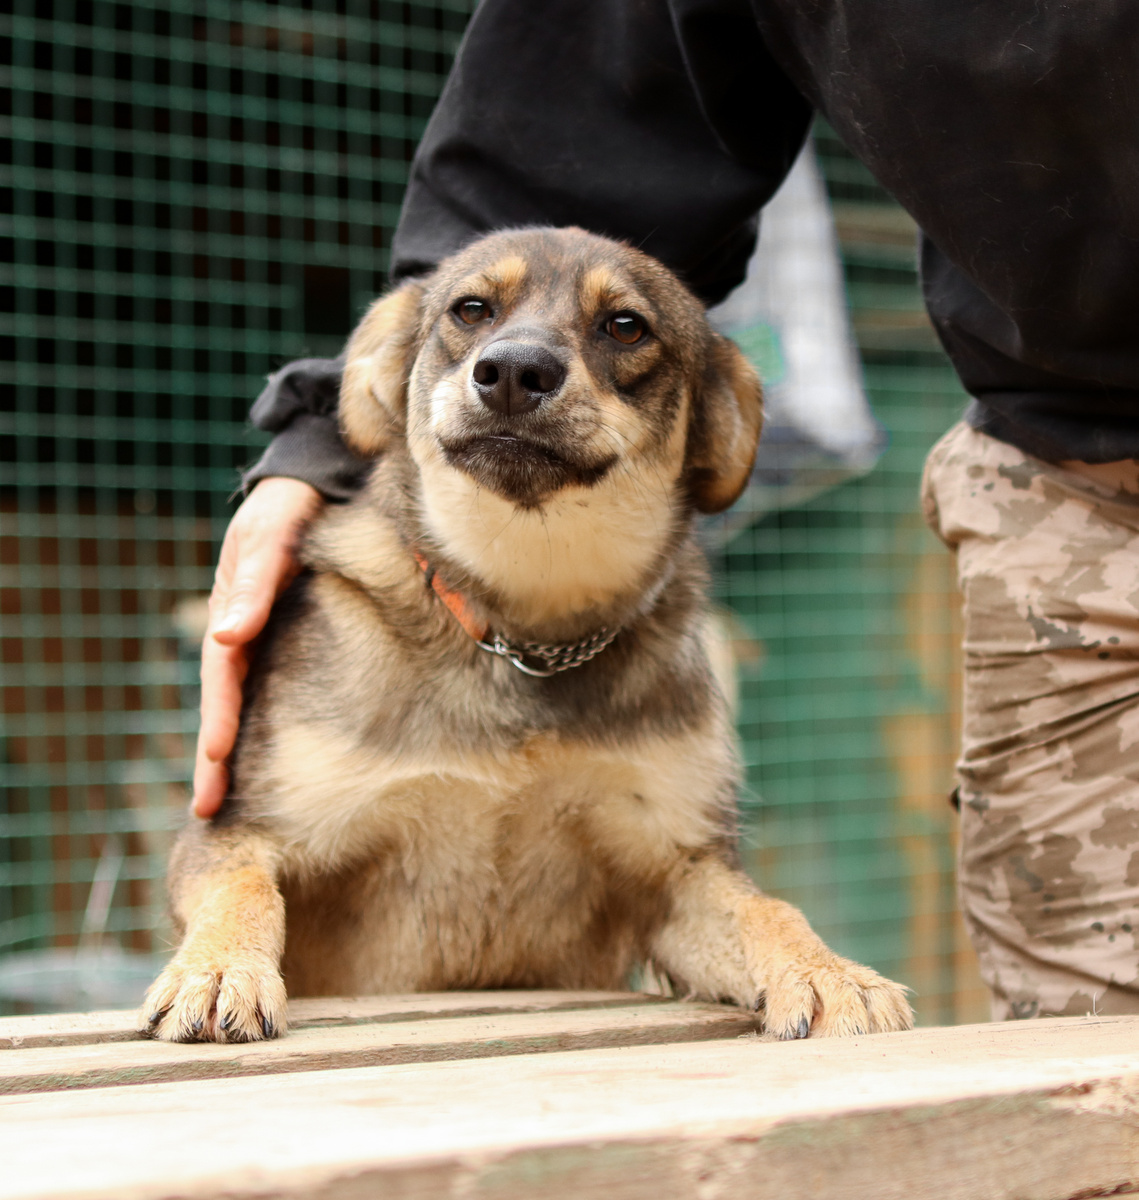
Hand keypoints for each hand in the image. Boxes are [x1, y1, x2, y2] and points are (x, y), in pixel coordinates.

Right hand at [192, 477, 323, 817]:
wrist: (313, 487)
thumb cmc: (290, 508)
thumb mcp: (270, 535)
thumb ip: (253, 581)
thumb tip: (228, 636)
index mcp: (233, 610)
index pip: (222, 674)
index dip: (218, 717)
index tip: (213, 758)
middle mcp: (243, 632)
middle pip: (226, 701)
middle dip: (215, 756)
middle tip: (207, 809)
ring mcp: (263, 639)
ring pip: (247, 702)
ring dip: (235, 750)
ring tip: (226, 802)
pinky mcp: (289, 640)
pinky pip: (272, 688)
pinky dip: (264, 725)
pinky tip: (267, 760)